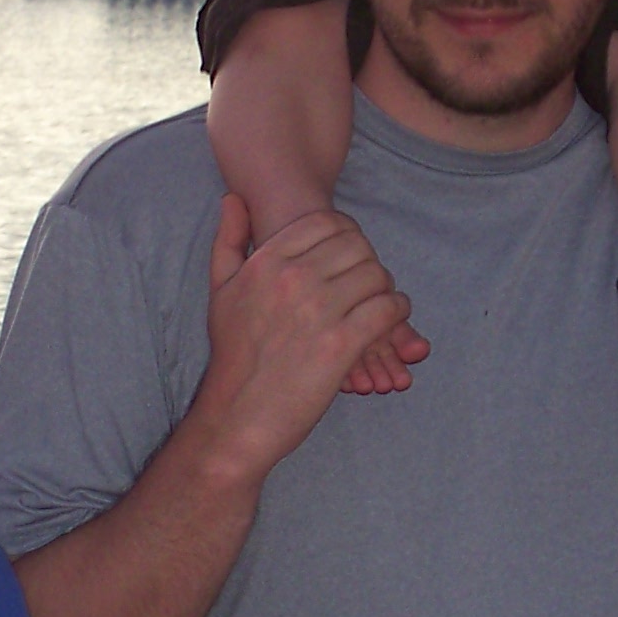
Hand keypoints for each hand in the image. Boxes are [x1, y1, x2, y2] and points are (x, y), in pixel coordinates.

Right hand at [197, 193, 414, 462]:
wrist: (238, 417)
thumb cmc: (232, 357)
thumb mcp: (220, 290)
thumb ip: (229, 239)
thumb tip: (234, 198)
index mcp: (266, 261)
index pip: (326, 222)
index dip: (347, 234)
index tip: (350, 256)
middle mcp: (293, 278)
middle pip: (357, 245)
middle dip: (368, 260)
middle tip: (368, 282)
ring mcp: (319, 310)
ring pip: (377, 275)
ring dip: (385, 287)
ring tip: (381, 302)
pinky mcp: (342, 344)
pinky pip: (387, 309)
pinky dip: (397, 312)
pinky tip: (389, 321)